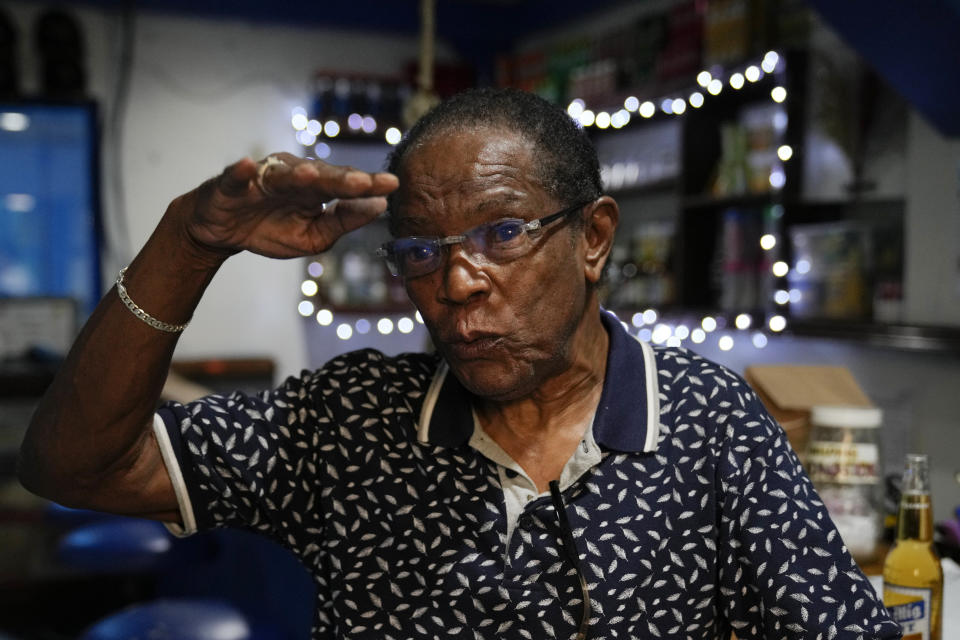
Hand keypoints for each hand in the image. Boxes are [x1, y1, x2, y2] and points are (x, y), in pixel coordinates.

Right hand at [174, 152, 398, 260]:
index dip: (368, 185)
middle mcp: (293, 177)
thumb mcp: (314, 236)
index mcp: (316, 190)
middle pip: (320, 177)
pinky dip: (240, 172)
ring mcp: (262, 178)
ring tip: (313, 176)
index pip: (346, 186)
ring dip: (297, 175)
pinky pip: (236, 177)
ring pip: (282, 175)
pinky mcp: (231, 184)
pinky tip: (246, 167)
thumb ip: (344, 221)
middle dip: (340, 179)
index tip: (393, 184)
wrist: (224, 232)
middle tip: (363, 182)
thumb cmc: (272, 230)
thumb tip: (379, 207)